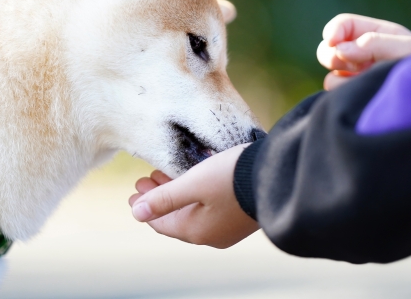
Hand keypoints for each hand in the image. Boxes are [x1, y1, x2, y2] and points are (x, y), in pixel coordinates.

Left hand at [128, 144, 258, 248]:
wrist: (277, 175)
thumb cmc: (231, 178)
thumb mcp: (193, 183)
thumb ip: (164, 198)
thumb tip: (137, 213)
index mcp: (197, 230)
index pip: (161, 223)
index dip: (145, 207)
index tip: (133, 192)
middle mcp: (212, 234)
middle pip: (176, 217)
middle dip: (158, 198)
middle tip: (143, 180)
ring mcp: (228, 227)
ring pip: (192, 211)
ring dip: (175, 194)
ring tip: (161, 175)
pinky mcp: (240, 215)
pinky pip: (208, 208)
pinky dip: (192, 194)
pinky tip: (189, 178)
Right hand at [317, 13, 410, 89]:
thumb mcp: (405, 48)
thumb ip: (374, 43)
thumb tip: (340, 49)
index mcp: (373, 33)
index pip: (343, 25)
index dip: (333, 31)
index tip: (332, 41)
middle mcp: (361, 53)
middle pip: (328, 47)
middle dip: (332, 54)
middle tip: (348, 64)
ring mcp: (356, 75)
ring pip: (330, 71)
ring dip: (341, 76)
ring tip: (366, 81)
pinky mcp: (352, 93)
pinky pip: (334, 90)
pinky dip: (344, 91)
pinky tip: (364, 92)